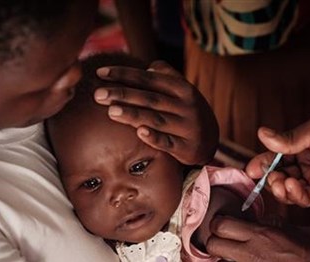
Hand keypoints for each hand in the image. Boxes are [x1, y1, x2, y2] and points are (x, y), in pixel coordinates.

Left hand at [94, 60, 218, 164]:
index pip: (148, 79)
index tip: (101, 74)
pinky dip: (155, 138)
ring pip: (156, 119)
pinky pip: (168, 143)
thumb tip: (148, 67)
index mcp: (182, 88)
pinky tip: (139, 133)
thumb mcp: (182, 90)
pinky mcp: (186, 147)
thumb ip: (166, 76)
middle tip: (98, 94)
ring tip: (110, 111)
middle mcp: (185, 106)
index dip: (124, 75)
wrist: (211, 139)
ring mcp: (186, 127)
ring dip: (133, 115)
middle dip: (123, 95)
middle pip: (149, 98)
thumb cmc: (187, 110)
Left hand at [206, 216, 309, 261]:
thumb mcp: (287, 230)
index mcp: (260, 234)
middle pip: (213, 245)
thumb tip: (248, 221)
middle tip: (221, 243)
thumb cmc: (309, 254)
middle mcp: (251, 254)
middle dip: (215, 243)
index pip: (221, 225)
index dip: (217, 224)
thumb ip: (264, 224)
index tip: (220, 226)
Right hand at [246, 116, 309, 206]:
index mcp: (303, 146)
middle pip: (279, 175)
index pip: (277, 157)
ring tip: (280, 182)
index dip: (262, 163)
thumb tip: (261, 133)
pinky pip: (304, 198)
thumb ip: (287, 139)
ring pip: (288, 189)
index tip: (250, 170)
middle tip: (264, 177)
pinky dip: (294, 195)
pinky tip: (291, 187)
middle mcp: (307, 164)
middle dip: (269, 178)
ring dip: (279, 187)